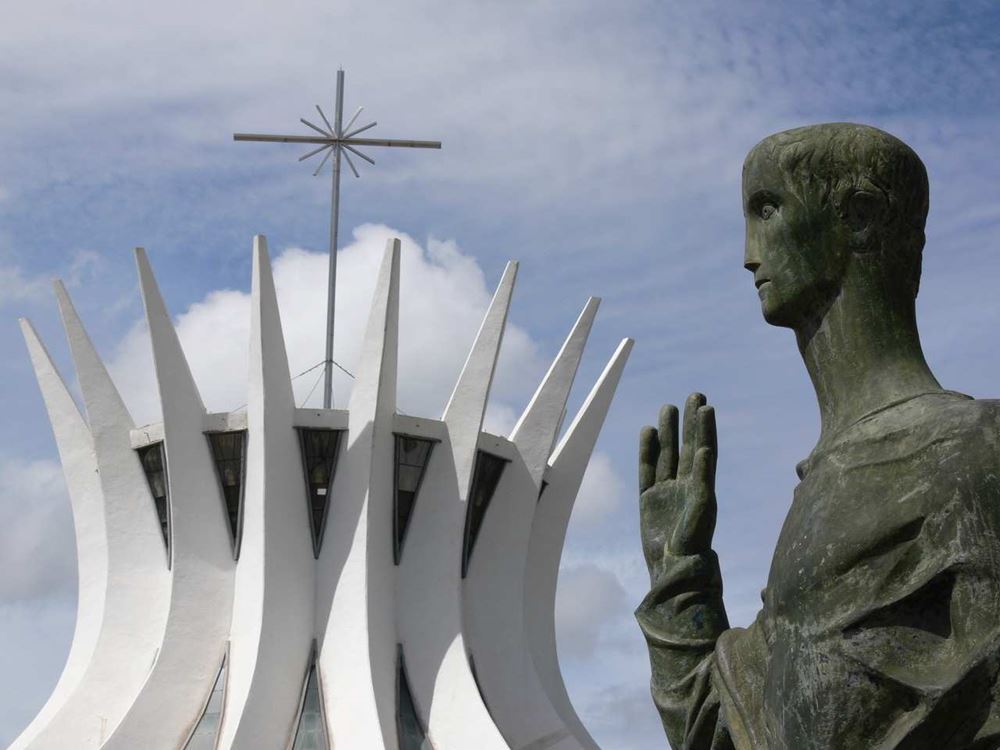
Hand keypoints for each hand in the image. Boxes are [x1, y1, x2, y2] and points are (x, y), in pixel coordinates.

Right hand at [639, 393, 717, 566]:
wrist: (672, 568)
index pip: (704, 450)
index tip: (706, 406)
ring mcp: (666, 491)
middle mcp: (685, 485)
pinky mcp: (648, 499)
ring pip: (667, 454)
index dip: (705, 429)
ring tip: (668, 407)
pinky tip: (647, 431)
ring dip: (668, 432)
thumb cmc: (693, 544)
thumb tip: (704, 450)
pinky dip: (647, 451)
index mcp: (702, 487)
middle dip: (690, 422)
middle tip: (694, 395)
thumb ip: (702, 480)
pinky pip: (647, 469)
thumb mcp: (701, 510)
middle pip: (687, 446)